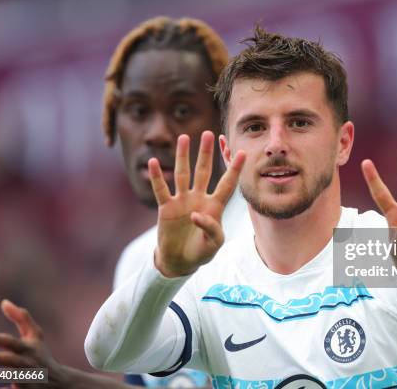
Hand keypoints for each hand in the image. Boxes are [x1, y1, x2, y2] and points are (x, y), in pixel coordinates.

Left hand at [0, 299, 65, 388]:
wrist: (59, 382)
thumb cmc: (40, 355)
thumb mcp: (35, 336)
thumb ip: (21, 318)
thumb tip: (4, 302)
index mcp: (29, 349)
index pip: (14, 343)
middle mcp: (29, 364)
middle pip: (13, 361)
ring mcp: (27, 380)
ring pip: (12, 379)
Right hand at [151, 131, 244, 276]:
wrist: (180, 261)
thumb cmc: (200, 252)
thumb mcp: (213, 245)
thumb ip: (211, 229)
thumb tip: (196, 215)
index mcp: (215, 206)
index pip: (227, 185)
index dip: (234, 170)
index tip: (242, 153)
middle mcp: (199, 199)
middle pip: (203, 171)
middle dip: (206, 154)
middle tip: (208, 134)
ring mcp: (182, 201)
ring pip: (183, 174)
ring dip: (183, 157)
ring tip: (184, 137)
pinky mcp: (166, 207)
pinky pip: (161, 189)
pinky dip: (157, 177)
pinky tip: (154, 162)